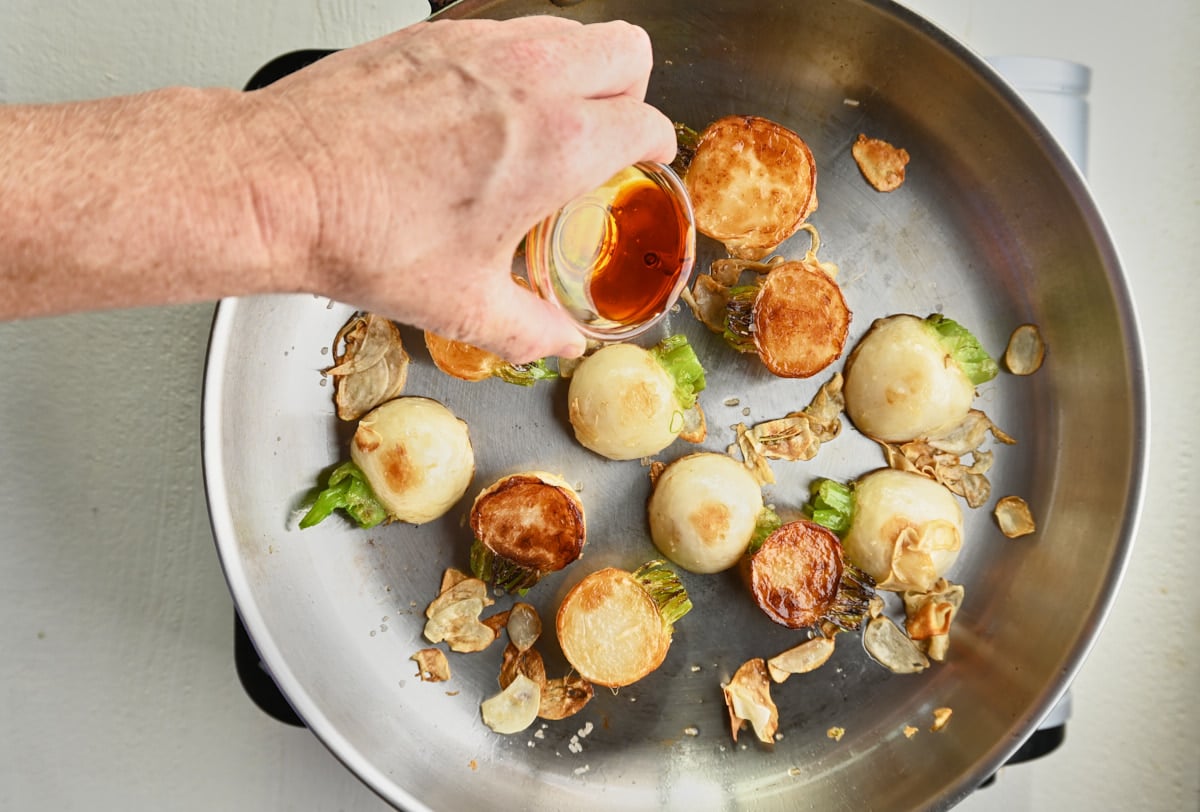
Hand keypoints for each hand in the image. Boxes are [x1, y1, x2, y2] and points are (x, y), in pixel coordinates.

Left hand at [254, 17, 676, 361]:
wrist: (279, 184)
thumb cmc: (364, 235)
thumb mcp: (462, 305)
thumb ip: (530, 330)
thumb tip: (557, 343)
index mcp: (557, 144)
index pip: (647, 123)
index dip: (653, 151)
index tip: (641, 164)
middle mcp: (531, 79)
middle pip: (629, 53)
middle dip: (631, 93)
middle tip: (605, 134)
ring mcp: (481, 46)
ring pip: (570, 29)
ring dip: (577, 70)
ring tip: (546, 119)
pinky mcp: (434, 34)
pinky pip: (508, 29)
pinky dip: (517, 60)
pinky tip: (485, 107)